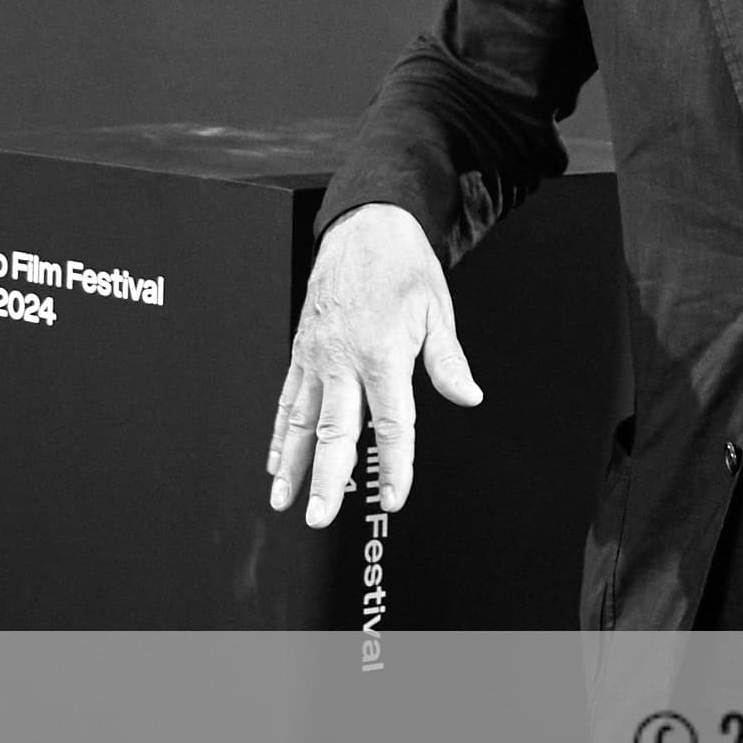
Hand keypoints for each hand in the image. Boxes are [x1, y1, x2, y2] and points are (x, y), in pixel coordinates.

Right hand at [266, 202, 482, 526]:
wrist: (364, 225)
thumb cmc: (403, 266)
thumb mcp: (437, 309)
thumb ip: (447, 361)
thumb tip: (468, 396)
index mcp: (382, 351)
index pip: (390, 422)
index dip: (394, 464)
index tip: (395, 497)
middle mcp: (342, 357)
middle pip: (334, 430)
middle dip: (326, 478)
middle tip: (319, 517)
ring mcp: (316, 355)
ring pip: (300, 419)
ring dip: (291, 464)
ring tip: (284, 501)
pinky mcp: (301, 350)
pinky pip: (287, 398)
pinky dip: (280, 433)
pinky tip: (275, 462)